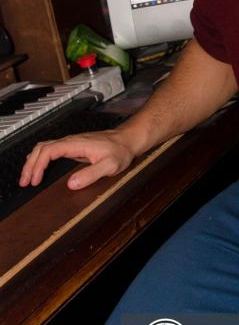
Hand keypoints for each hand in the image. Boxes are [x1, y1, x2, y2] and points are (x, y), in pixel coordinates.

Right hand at [19, 129, 134, 190]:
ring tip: (27, 177)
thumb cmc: (120, 151)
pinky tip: (37, 167)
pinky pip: (51, 150)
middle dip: (30, 164)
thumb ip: (91, 174)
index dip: (38, 165)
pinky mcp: (74, 147)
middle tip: (24, 182)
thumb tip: (71, 184)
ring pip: (44, 147)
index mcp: (76, 144)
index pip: (49, 151)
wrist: (127, 140)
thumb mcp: (109, 165)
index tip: (34, 180)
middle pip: (42, 148)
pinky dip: (40, 159)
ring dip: (33, 161)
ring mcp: (72, 143)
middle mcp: (71, 141)